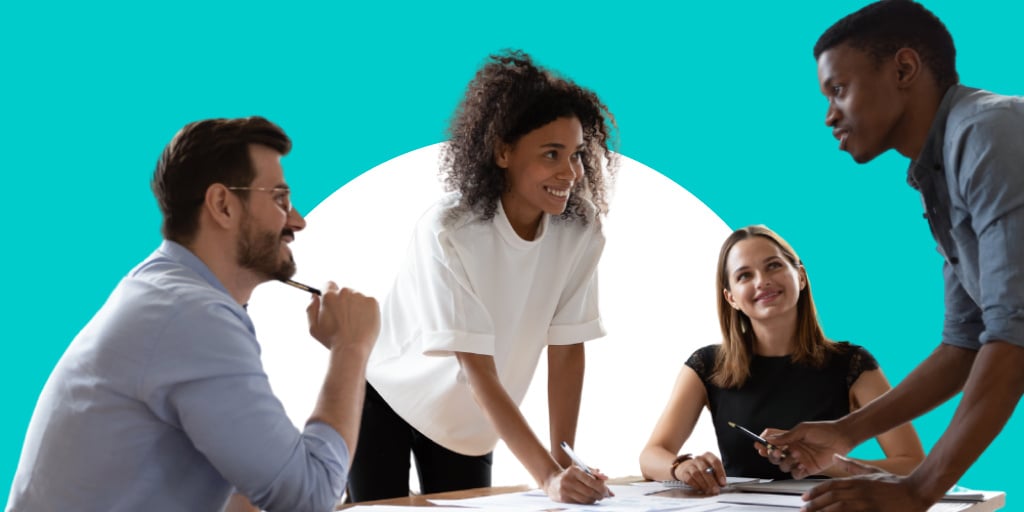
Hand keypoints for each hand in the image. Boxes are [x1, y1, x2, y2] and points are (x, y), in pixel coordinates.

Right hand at [306, 282, 379, 352]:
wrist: (352, 348)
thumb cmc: (332, 340)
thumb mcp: (313, 327)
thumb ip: (311, 308)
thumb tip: (314, 296)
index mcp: (329, 296)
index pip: (329, 285)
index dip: (330, 293)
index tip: (333, 302)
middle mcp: (345, 292)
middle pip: (344, 292)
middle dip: (344, 302)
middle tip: (344, 318)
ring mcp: (360, 296)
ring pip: (357, 297)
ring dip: (356, 306)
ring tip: (354, 323)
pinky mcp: (372, 302)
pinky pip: (369, 302)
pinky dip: (367, 310)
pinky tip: (363, 322)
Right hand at [542, 466, 611, 503]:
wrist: (552, 481)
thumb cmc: (571, 475)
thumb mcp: (581, 469)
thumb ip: (594, 473)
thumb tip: (606, 478)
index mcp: (574, 470)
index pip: (591, 481)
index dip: (602, 487)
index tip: (607, 490)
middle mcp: (568, 480)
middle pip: (589, 491)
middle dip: (600, 495)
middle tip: (605, 495)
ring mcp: (565, 490)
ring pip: (586, 499)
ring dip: (595, 499)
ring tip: (597, 497)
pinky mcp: (564, 499)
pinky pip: (580, 503)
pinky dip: (587, 502)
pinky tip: (589, 499)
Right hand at [675, 452, 726, 494]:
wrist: (686, 468)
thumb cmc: (702, 469)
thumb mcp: (711, 468)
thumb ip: (717, 475)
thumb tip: (721, 484)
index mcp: (708, 456)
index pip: (715, 461)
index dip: (720, 473)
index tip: (722, 483)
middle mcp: (698, 459)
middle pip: (705, 469)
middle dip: (712, 481)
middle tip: (716, 490)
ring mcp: (690, 465)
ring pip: (696, 474)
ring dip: (704, 484)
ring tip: (708, 491)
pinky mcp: (683, 472)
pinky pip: (689, 478)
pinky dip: (696, 485)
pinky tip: (700, 489)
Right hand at [764, 421, 852, 478]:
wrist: (841, 439)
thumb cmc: (823, 430)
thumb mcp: (803, 430)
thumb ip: (786, 436)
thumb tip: (770, 439)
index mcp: (789, 439)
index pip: (771, 441)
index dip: (763, 443)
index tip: (759, 444)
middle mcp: (792, 450)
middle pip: (774, 456)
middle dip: (771, 455)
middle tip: (774, 452)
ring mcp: (799, 460)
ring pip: (783, 466)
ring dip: (786, 462)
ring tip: (796, 455)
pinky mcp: (808, 469)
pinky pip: (796, 474)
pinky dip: (796, 472)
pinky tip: (801, 465)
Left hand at [799, 458, 931, 511]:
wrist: (916, 492)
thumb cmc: (893, 483)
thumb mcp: (870, 471)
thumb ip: (850, 466)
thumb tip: (834, 456)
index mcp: (857, 481)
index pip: (831, 485)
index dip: (815, 491)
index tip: (804, 498)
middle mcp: (860, 491)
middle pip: (832, 497)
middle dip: (815, 504)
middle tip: (803, 509)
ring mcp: (867, 503)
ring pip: (839, 507)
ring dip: (824, 511)